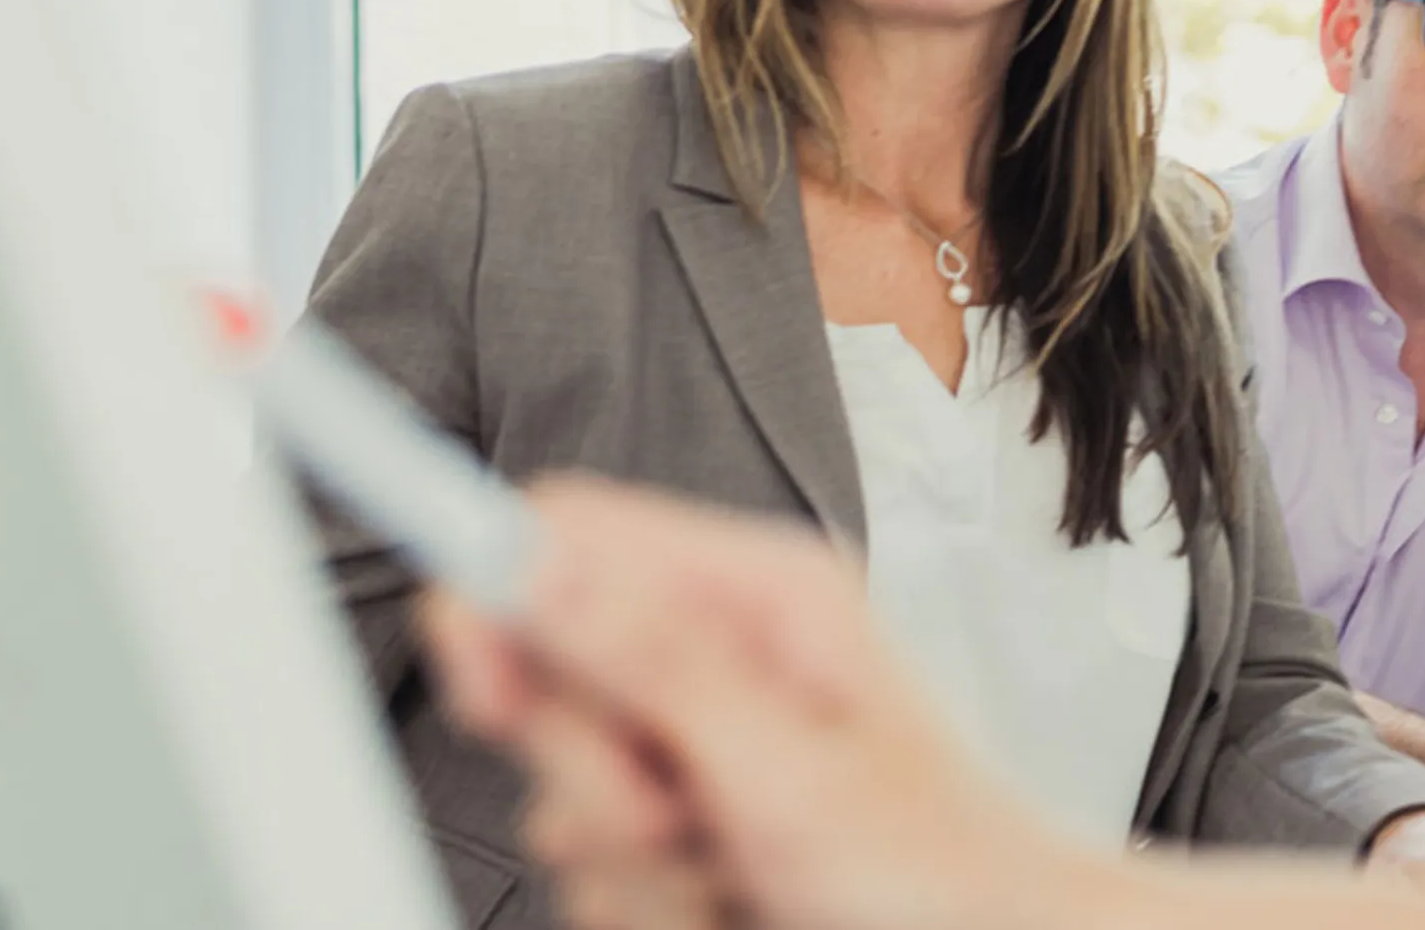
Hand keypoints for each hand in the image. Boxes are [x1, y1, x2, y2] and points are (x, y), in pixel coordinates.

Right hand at [421, 477, 1093, 929]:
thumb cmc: (934, 863)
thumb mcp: (786, 767)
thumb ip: (656, 665)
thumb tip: (538, 565)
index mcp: (759, 594)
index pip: (572, 531)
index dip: (498, 594)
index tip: (490, 692)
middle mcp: (720, 653)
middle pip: (545, 670)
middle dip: (589, 768)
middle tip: (677, 816)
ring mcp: (696, 740)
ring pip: (558, 788)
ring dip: (630, 858)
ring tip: (738, 869)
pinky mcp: (679, 820)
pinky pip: (589, 863)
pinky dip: (648, 900)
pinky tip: (732, 898)